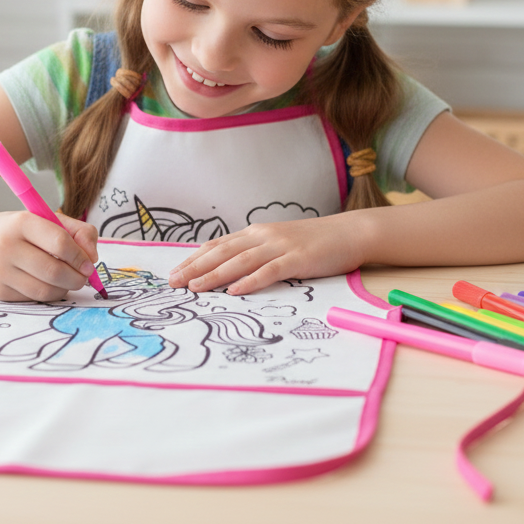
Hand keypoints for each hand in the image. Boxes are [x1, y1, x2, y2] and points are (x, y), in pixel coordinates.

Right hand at [0, 210, 98, 301]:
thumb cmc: (20, 230)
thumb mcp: (48, 220)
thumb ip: (78, 232)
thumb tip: (92, 258)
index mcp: (21, 222)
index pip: (59, 242)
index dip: (80, 256)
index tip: (89, 263)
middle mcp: (5, 246)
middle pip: (53, 271)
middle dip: (77, 278)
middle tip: (83, 277)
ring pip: (45, 290)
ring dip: (65, 289)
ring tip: (68, 281)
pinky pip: (33, 299)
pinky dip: (49, 294)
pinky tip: (49, 284)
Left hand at [166, 215, 362, 295]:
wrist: (349, 233)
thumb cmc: (313, 242)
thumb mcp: (278, 244)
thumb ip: (256, 253)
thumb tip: (229, 270)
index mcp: (256, 233)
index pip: (218, 246)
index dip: (194, 259)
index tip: (174, 272)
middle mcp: (263, 236)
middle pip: (222, 252)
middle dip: (195, 268)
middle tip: (173, 282)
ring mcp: (280, 247)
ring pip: (241, 261)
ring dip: (215, 275)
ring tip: (195, 288)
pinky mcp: (298, 259)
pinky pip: (270, 271)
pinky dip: (251, 281)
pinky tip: (235, 291)